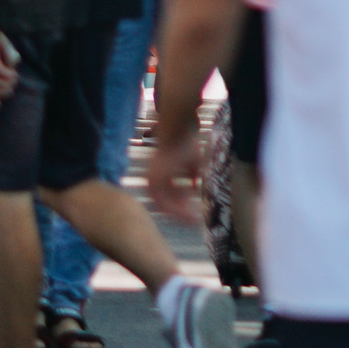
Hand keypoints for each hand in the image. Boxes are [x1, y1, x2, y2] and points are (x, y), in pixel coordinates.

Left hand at [145, 114, 207, 229]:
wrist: (178, 124)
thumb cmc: (185, 139)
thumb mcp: (190, 161)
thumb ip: (190, 175)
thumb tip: (195, 186)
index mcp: (158, 177)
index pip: (167, 199)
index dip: (179, 208)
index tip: (192, 216)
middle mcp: (153, 180)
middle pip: (166, 204)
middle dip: (181, 215)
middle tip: (194, 223)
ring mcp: (154, 179)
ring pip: (166, 205)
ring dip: (181, 214)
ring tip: (195, 221)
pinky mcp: (158, 178)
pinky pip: (167, 200)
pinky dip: (179, 208)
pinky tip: (192, 212)